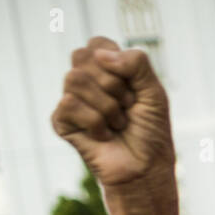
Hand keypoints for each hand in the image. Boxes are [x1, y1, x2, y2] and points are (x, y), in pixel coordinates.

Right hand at [51, 36, 174, 187]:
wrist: (145, 169)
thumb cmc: (151, 132)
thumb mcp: (154, 92)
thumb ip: (137, 62)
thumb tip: (100, 54)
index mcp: (105, 69)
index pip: (98, 45)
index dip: (118, 64)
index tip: (133, 89)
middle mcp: (85, 81)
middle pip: (83, 57)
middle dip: (114, 85)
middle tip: (127, 108)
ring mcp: (71, 100)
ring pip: (74, 79)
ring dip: (107, 106)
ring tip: (118, 124)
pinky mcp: (61, 121)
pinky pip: (69, 104)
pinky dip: (95, 122)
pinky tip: (104, 136)